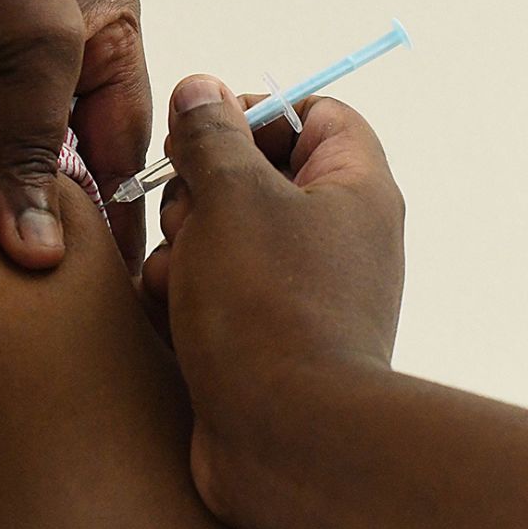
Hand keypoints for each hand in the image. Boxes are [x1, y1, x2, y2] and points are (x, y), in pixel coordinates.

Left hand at [0, 0, 149, 271]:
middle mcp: (64, 37)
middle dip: (53, 206)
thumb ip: (33, 147)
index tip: (110, 287)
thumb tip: (40, 254)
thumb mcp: (30, 46)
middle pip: (68, 145)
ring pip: (8, 136)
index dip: (116, 212)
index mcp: (113, 31)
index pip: (126, 144)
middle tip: (40, 287)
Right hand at [140, 75, 403, 507]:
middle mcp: (339, 235)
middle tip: (186, 213)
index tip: (202, 131)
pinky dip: (187, 292)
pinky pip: (217, 288)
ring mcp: (304, 288)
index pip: (315, 113)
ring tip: (179, 276)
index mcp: (354, 188)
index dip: (254, 110)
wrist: (288, 439)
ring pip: (224, 233)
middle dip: (202, 187)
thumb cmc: (270, 310)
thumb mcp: (232, 198)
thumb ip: (212, 135)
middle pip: (256, 172)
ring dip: (183, 244)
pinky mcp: (269, 335)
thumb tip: (202, 89)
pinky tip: (172, 312)